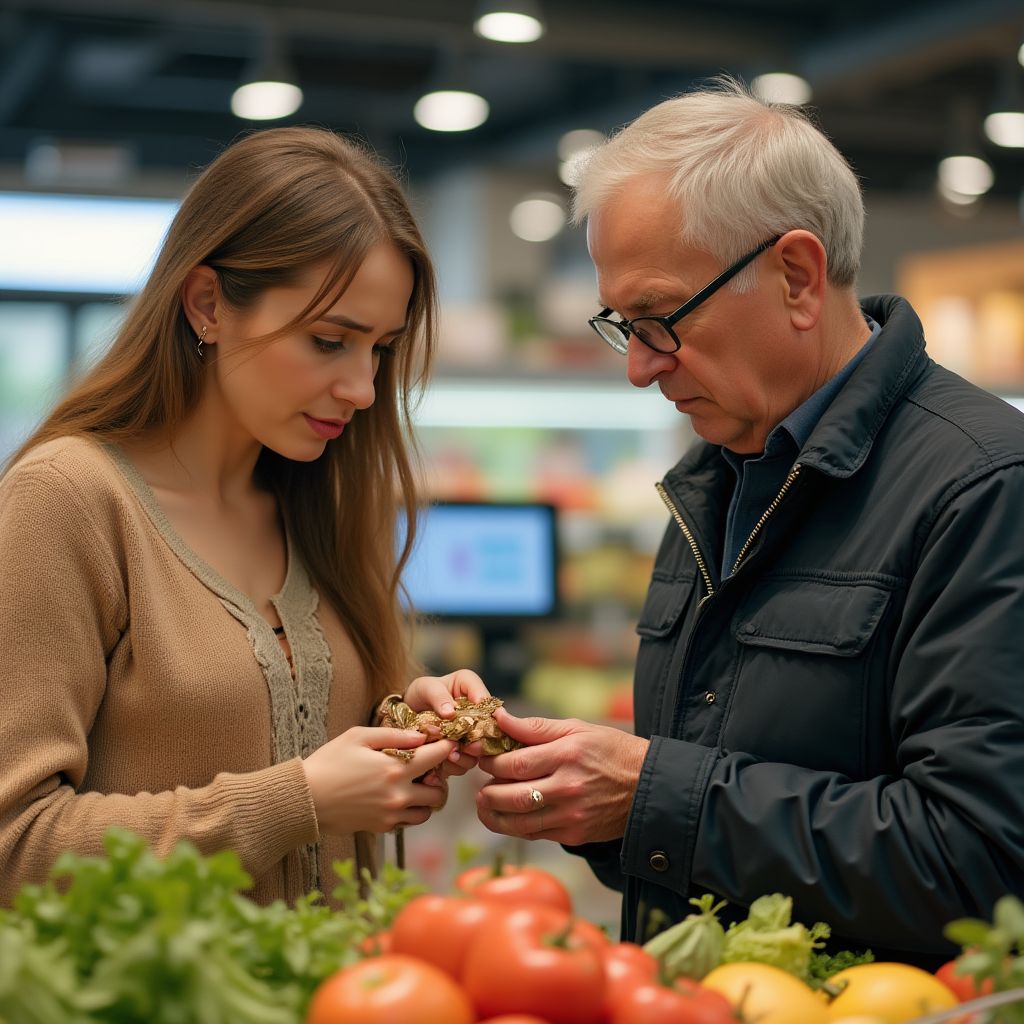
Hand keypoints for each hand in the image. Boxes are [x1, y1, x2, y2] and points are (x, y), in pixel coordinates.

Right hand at [302, 726, 455, 835]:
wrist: (306, 798)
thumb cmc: (329, 762)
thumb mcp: (358, 737)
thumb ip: (394, 735)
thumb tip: (421, 736)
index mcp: (395, 768)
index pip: (437, 757)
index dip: (446, 746)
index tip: (445, 742)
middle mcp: (399, 795)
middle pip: (440, 791)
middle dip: (439, 778)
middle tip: (427, 768)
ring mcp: (391, 814)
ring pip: (427, 811)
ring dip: (426, 797)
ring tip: (414, 784)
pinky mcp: (382, 827)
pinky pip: (408, 822)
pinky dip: (410, 811)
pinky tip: (397, 796)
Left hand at [403, 668, 491, 782]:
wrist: (406, 713)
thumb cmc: (421, 693)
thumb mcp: (426, 688)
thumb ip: (438, 696)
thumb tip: (451, 713)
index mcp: (472, 690)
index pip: (488, 701)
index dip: (490, 713)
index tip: (479, 723)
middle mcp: (478, 714)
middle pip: (489, 731)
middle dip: (480, 741)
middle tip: (469, 746)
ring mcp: (471, 735)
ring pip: (479, 751)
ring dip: (467, 756)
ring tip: (451, 756)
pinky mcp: (462, 752)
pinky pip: (465, 763)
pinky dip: (455, 765)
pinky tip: (443, 764)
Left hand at [475, 709, 649, 845]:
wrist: (648, 786)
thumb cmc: (612, 750)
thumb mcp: (577, 729)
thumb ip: (536, 727)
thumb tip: (500, 719)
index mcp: (567, 756)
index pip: (515, 764)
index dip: (491, 763)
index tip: (483, 758)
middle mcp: (567, 788)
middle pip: (512, 797)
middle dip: (488, 792)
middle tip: (480, 785)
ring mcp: (571, 815)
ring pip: (519, 822)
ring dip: (494, 814)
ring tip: (486, 803)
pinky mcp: (574, 834)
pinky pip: (535, 834)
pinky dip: (515, 826)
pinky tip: (509, 816)